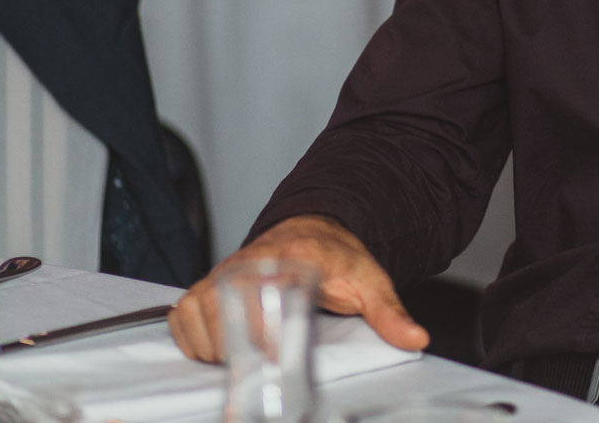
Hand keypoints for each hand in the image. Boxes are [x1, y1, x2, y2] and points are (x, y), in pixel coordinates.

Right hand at [168, 215, 428, 361]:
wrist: (312, 232)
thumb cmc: (337, 259)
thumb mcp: (370, 282)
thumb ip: (389, 313)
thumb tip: (415, 338)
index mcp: (293, 259)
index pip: (268, 295)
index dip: (266, 331)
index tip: (273, 358)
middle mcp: (251, 262)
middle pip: (226, 310)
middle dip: (240, 347)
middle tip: (261, 366)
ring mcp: (224, 272)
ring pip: (198, 314)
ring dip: (215, 346)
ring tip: (242, 359)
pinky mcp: (206, 285)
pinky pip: (183, 316)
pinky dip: (192, 338)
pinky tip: (217, 348)